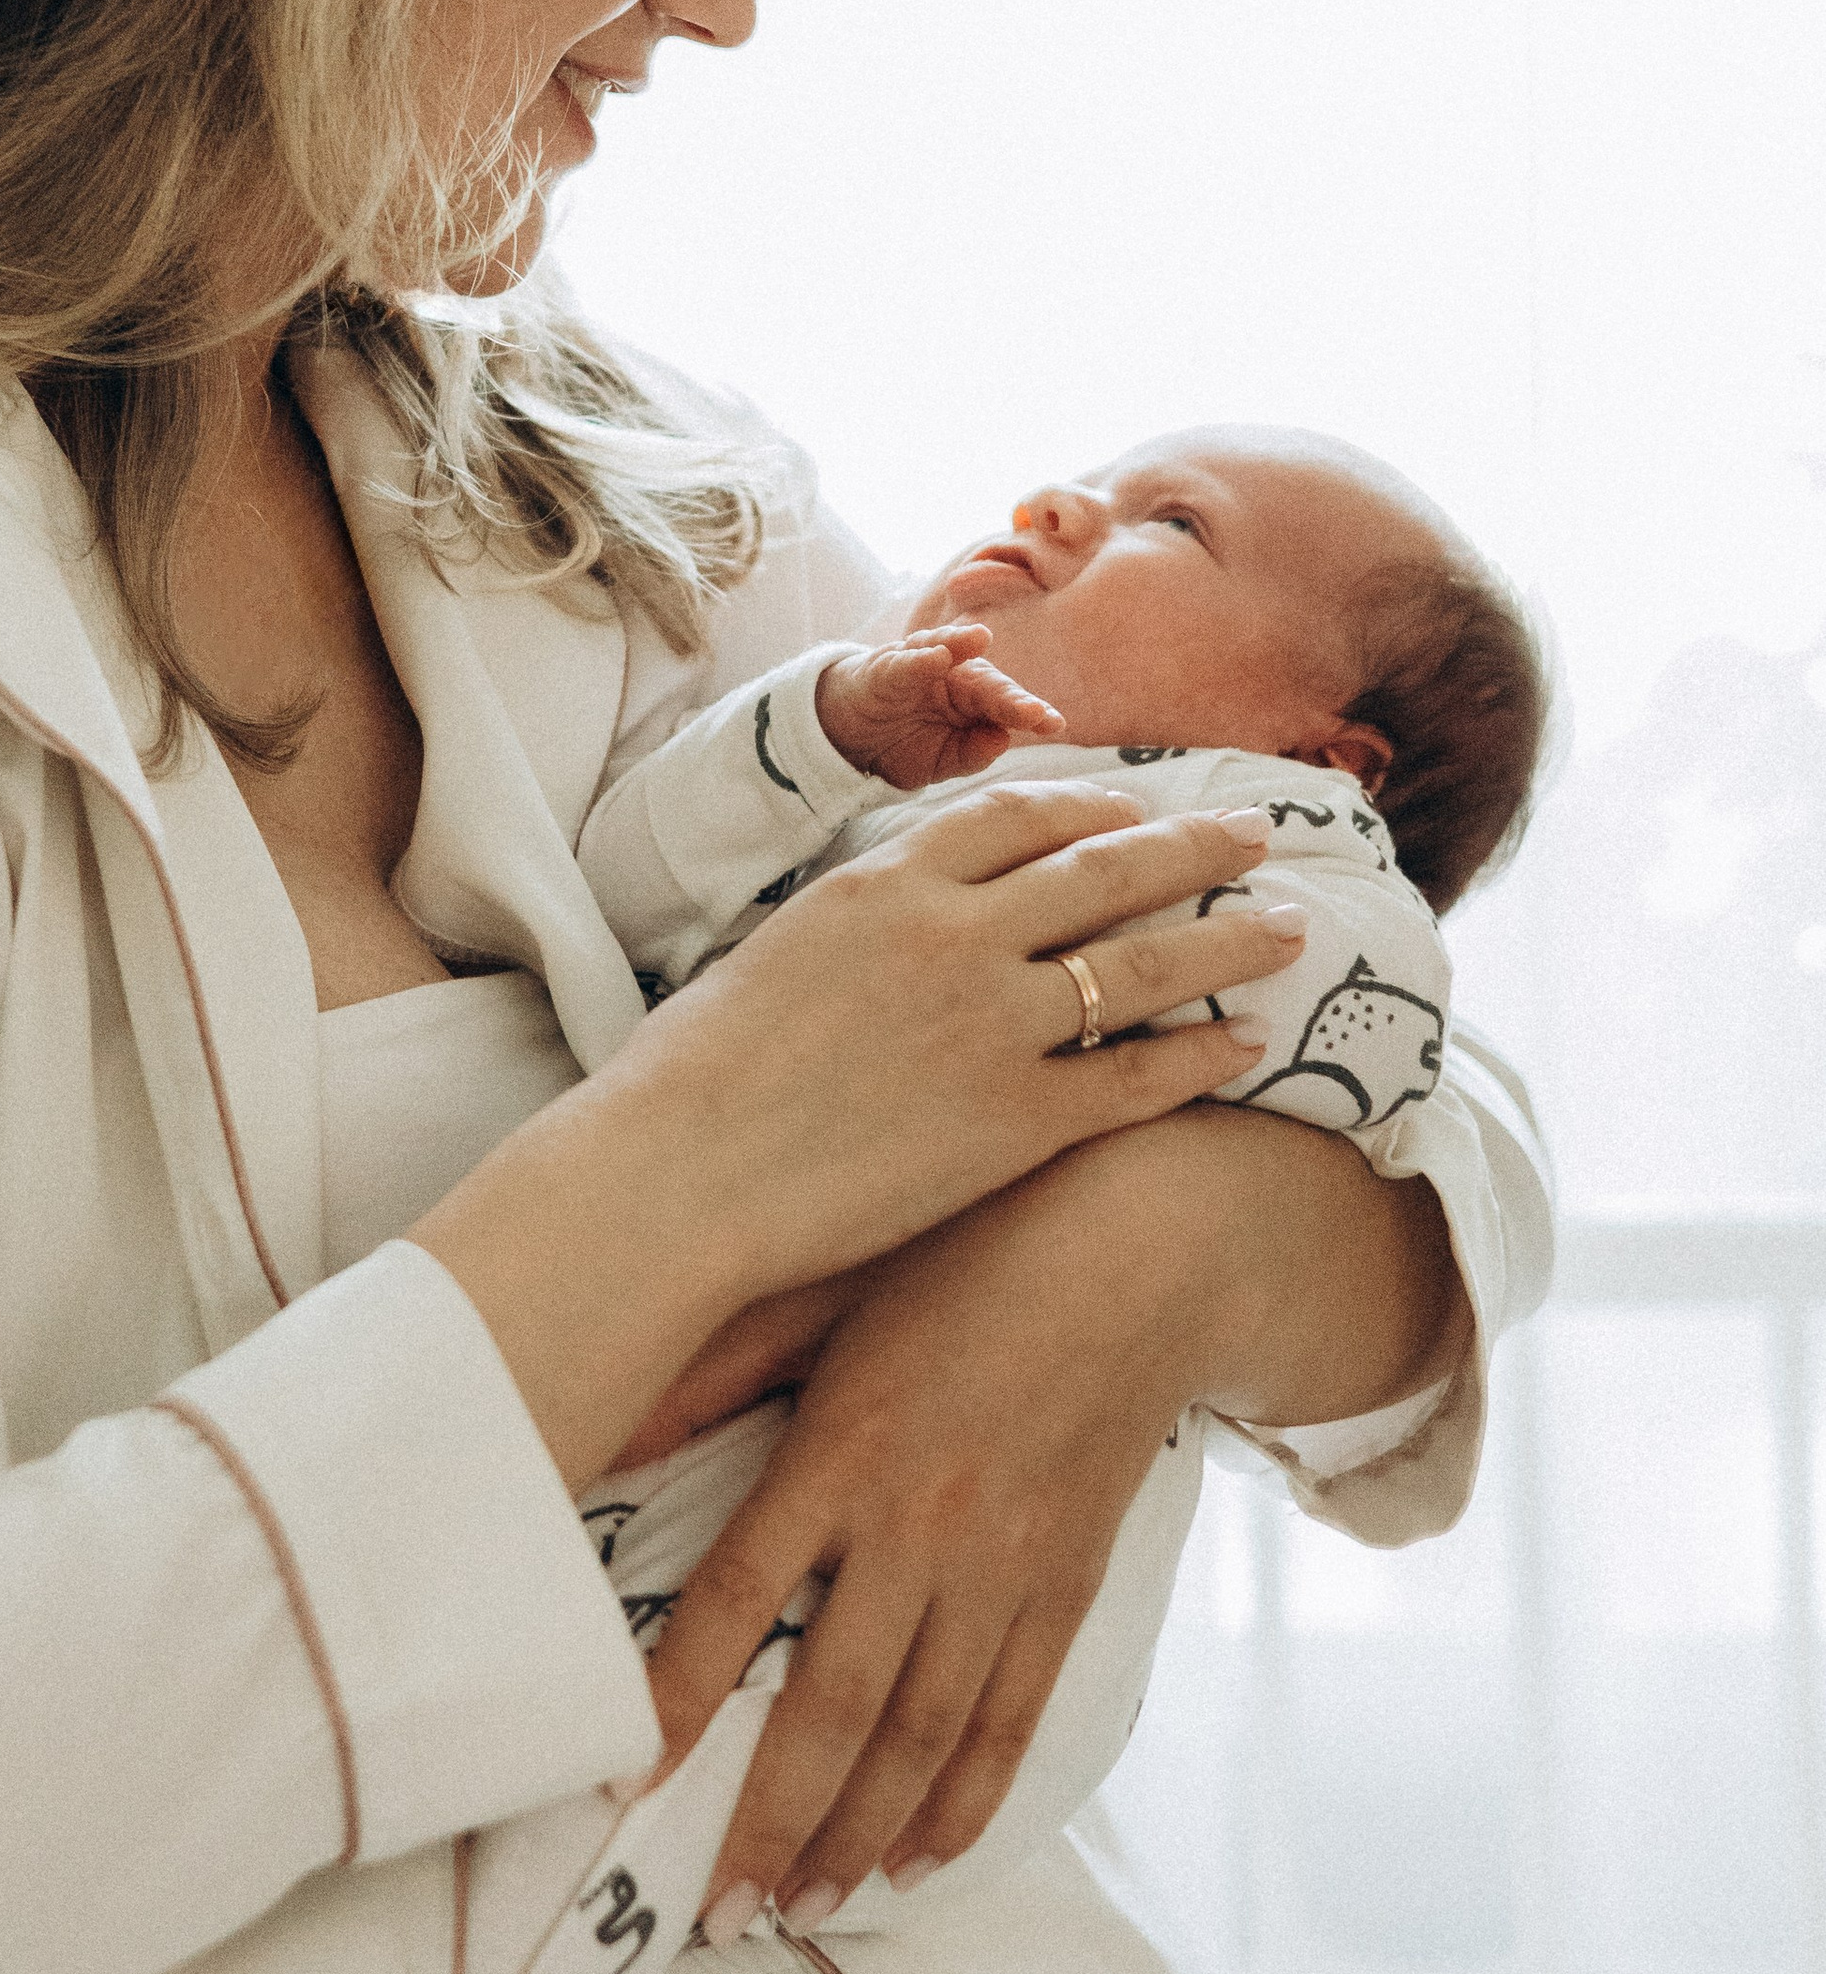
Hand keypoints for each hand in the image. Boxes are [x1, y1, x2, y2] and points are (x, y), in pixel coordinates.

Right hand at [414, 784, 1308, 1487]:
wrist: (683, 1168)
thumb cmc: (703, 1067)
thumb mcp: (788, 946)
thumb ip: (873, 920)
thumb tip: (919, 915)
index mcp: (891, 880)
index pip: (1021, 816)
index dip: (1095, 807)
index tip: (1143, 805)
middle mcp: (955, 934)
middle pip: (1105, 869)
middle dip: (1193, 849)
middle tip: (1258, 835)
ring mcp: (992, 1025)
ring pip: (1142, 964)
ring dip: (1226, 941)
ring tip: (1289, 926)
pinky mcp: (1012, 1119)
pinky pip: (1134, 1077)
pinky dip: (1200, 1056)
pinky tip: (1246, 1043)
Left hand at [651, 1112, 1470, 1942]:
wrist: (1136, 1249)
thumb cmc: (960, 1253)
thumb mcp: (826, 1285)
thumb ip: (715, 1365)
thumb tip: (604, 1422)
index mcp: (843, 1445)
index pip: (739, 1597)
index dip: (680, 1697)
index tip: (627, 1780)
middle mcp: (920, 1521)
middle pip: (835, 1706)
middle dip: (773, 1822)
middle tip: (723, 1911)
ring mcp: (1002, 1565)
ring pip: (922, 1737)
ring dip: (859, 1835)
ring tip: (803, 1903)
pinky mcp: (1065, 1587)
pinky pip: (1010, 1719)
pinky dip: (965, 1802)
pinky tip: (920, 1855)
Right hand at [815, 627, 1065, 790]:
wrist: (850, 736)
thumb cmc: (906, 743)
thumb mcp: (941, 762)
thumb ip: (972, 754)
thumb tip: (1001, 741)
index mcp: (974, 703)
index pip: (1006, 706)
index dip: (1030, 712)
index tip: (1054, 723)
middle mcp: (953, 678)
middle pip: (985, 681)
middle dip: (1009, 695)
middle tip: (1033, 710)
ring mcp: (920, 667)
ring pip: (945, 651)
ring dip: (963, 644)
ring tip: (981, 639)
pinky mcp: (884, 668)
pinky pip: (903, 661)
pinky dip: (919, 658)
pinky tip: (936, 657)